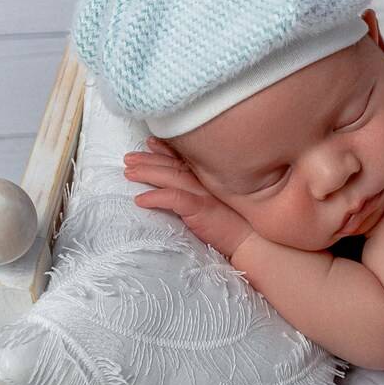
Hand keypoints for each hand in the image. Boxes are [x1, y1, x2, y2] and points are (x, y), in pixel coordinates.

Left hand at [123, 137, 253, 258]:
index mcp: (213, 178)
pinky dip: (155, 197)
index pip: (186, 159)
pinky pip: (173, 198)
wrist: (255, 241)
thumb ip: (208, 192)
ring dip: (147, 173)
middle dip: (149, 158)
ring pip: (170, 177)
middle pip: (174, 165)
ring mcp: (205, 192)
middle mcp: (208, 180)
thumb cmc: (241, 225)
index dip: (166, 150)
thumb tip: (189, 191)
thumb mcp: (223, 202)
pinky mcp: (201, 208)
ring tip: (128, 172)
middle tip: (128, 157)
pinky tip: (140, 199)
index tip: (150, 143)